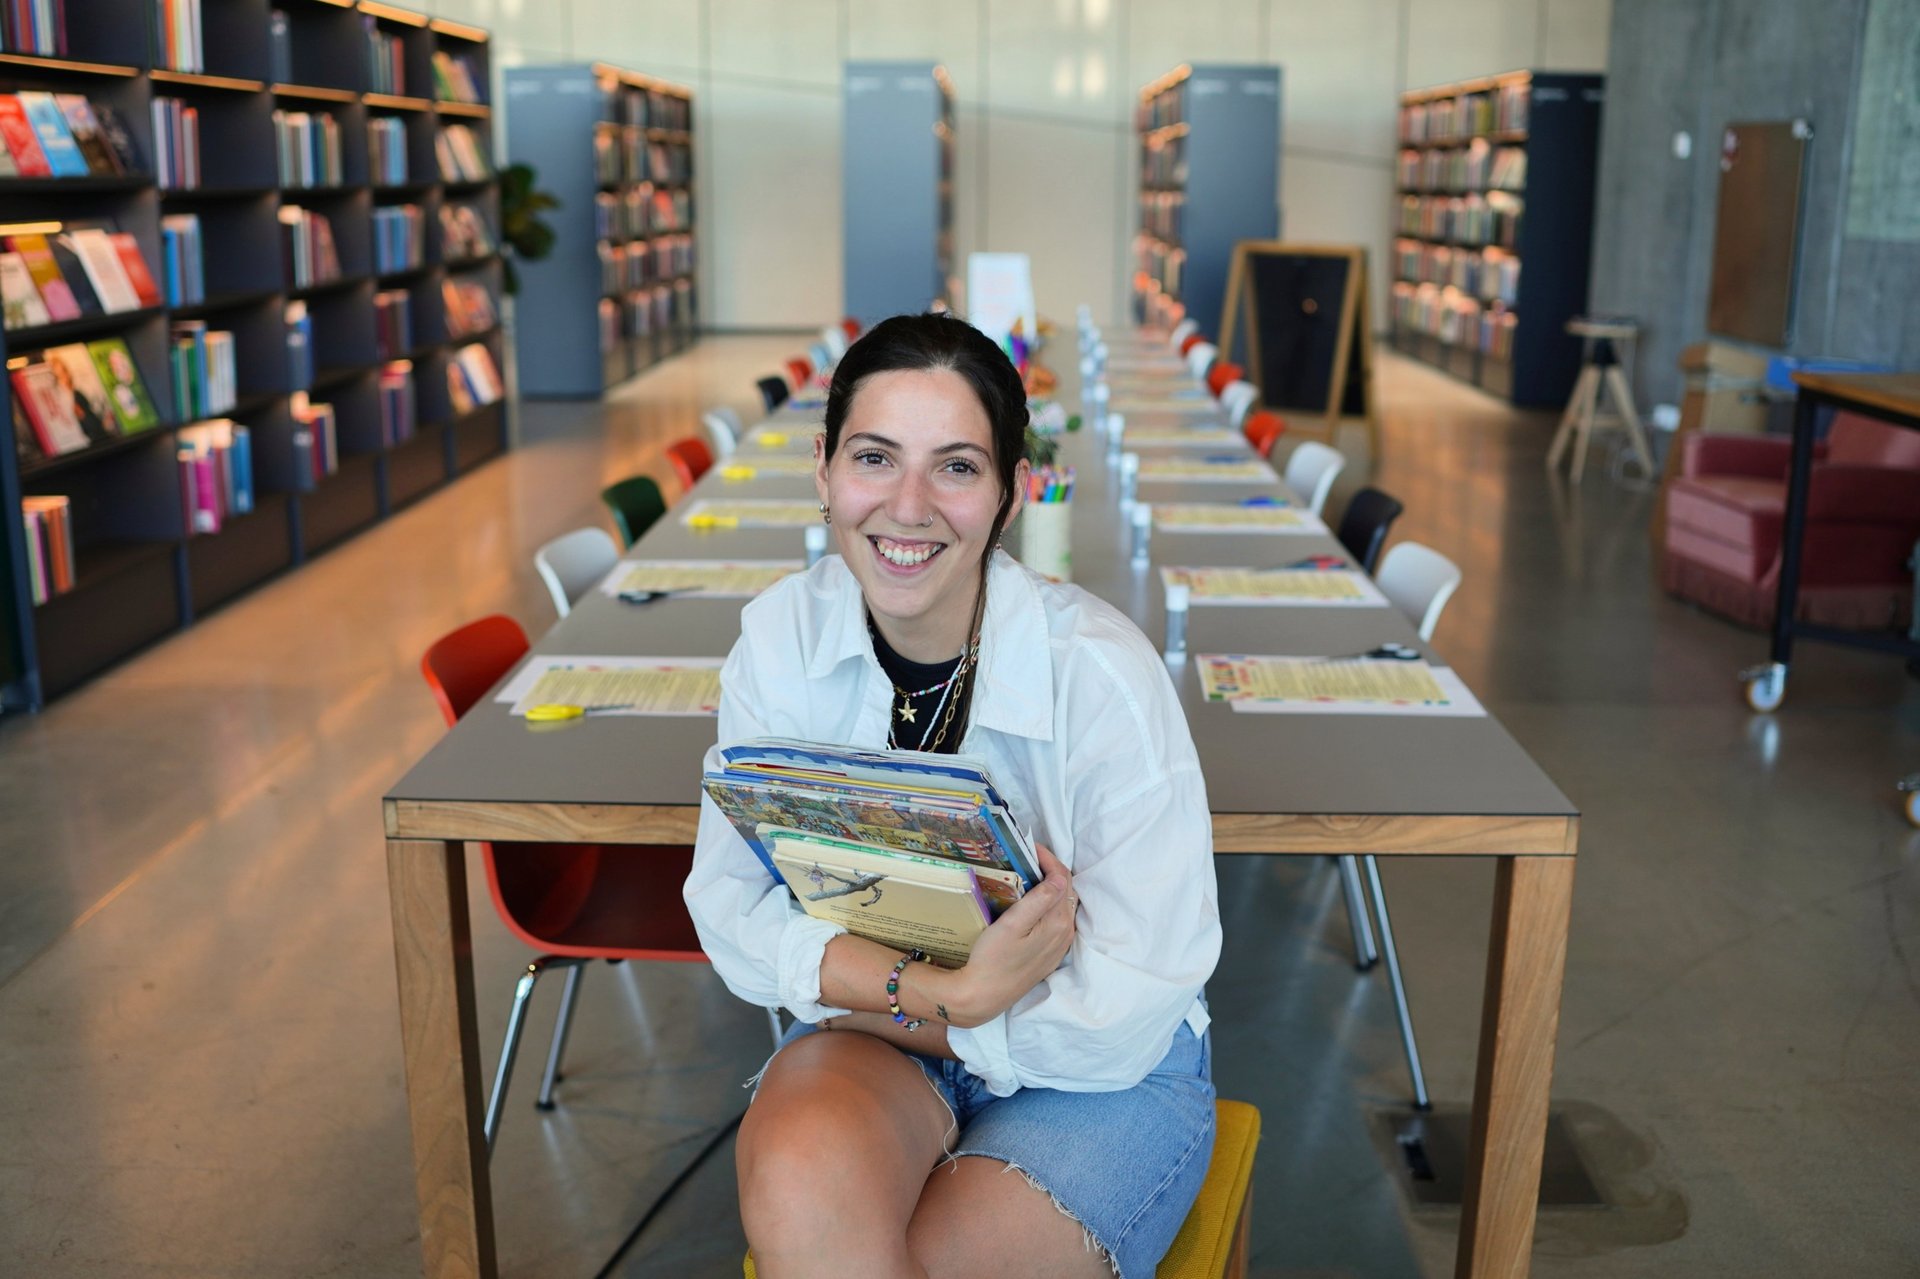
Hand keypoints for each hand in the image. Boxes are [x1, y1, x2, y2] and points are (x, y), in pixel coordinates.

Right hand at [938, 844, 1076, 1027]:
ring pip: (1063, 905)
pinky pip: (1057, 920)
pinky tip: (1032, 900)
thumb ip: (1039, 899)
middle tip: (1028, 857)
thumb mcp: (1013, 924)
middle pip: (1066, 891)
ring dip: (1051, 886)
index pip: (1063, 879)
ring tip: (1029, 873)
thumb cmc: (993, 959)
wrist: (984, 995)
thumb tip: (1058, 876)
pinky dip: (1049, 903)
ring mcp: (1060, 945)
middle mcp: (1065, 933)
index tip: (1030, 847)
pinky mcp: (1051, 953)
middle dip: (1052, 869)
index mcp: (1058, 922)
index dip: (1049, 859)